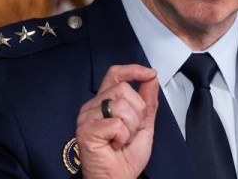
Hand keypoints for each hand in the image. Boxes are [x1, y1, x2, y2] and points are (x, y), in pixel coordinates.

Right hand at [76, 64, 159, 178]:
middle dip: (137, 112)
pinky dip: (123, 137)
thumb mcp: (144, 124)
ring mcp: (87, 118)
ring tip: (122, 140)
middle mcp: (92, 106)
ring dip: (131, 127)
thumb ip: (147, 100)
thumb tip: (152, 77)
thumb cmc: (127, 156)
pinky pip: (116, 123)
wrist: (119, 178)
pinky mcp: (86, 130)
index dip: (133, 70)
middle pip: (123, 90)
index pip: (115, 74)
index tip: (150, 74)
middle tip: (130, 132)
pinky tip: (115, 146)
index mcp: (104, 102)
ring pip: (121, 105)